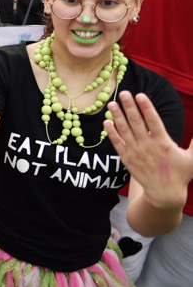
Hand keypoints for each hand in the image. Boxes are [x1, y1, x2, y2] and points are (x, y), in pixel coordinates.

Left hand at [106, 91, 192, 209]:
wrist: (164, 193)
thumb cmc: (180, 174)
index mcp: (163, 143)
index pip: (153, 120)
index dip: (146, 107)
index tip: (140, 95)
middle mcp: (147, 145)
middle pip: (136, 122)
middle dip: (129, 106)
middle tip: (123, 93)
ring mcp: (135, 152)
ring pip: (124, 130)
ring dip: (117, 116)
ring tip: (111, 104)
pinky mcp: (127, 158)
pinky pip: (117, 143)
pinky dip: (111, 132)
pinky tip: (107, 122)